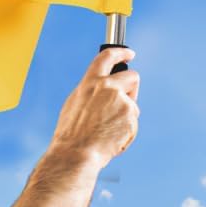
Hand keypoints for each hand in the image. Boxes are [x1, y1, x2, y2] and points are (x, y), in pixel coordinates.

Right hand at [48, 47, 139, 164]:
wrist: (77, 153)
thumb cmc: (72, 136)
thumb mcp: (76, 105)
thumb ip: (92, 92)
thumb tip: (105, 88)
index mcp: (90, 82)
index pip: (107, 57)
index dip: (121, 53)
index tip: (129, 54)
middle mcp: (107, 87)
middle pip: (132, 77)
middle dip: (132, 89)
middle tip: (126, 102)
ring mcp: (120, 100)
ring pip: (133, 106)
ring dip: (126, 117)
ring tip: (108, 132)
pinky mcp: (130, 115)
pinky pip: (133, 123)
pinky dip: (126, 133)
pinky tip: (112, 140)